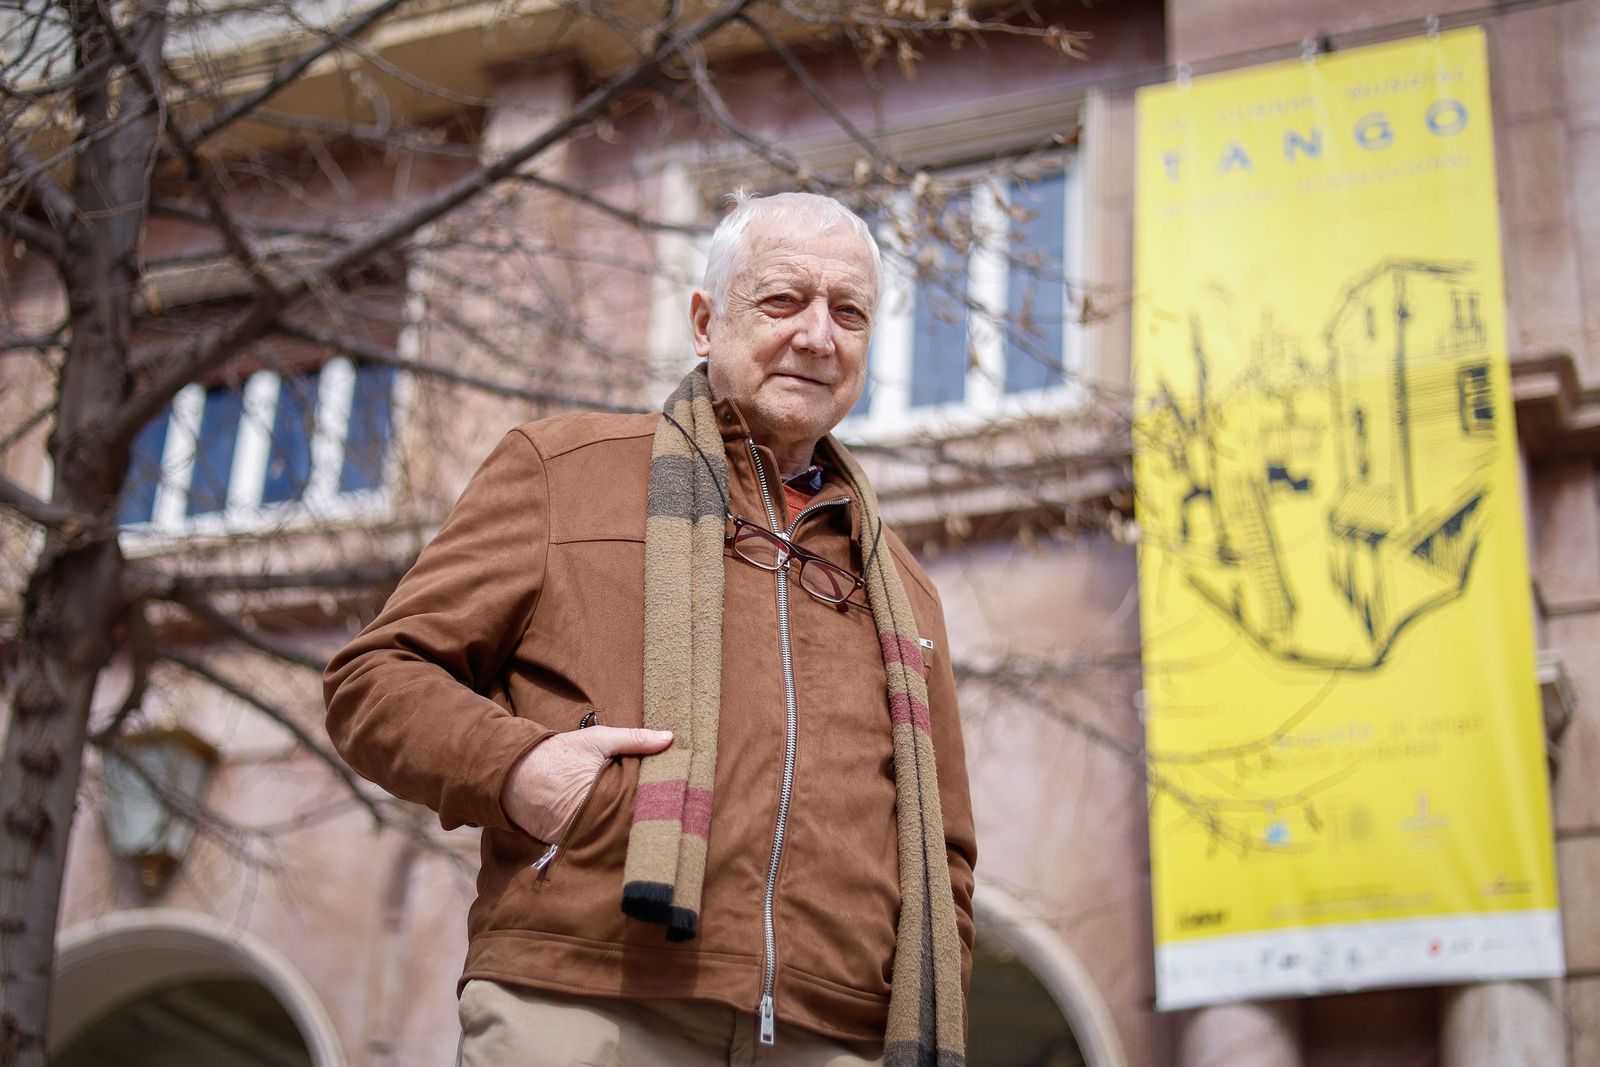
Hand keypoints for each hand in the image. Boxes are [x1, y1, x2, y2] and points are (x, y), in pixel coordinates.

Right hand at [501, 726, 672, 841]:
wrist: (513, 772)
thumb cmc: (560, 753)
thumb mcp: (598, 740)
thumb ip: (634, 739)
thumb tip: (670, 738)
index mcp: (604, 798)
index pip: (640, 813)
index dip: (657, 813)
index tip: (676, 810)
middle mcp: (590, 824)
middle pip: (628, 832)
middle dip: (645, 829)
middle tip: (668, 827)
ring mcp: (577, 838)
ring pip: (611, 843)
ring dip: (625, 839)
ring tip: (650, 839)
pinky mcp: (566, 845)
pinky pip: (592, 846)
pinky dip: (603, 843)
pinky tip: (619, 841)